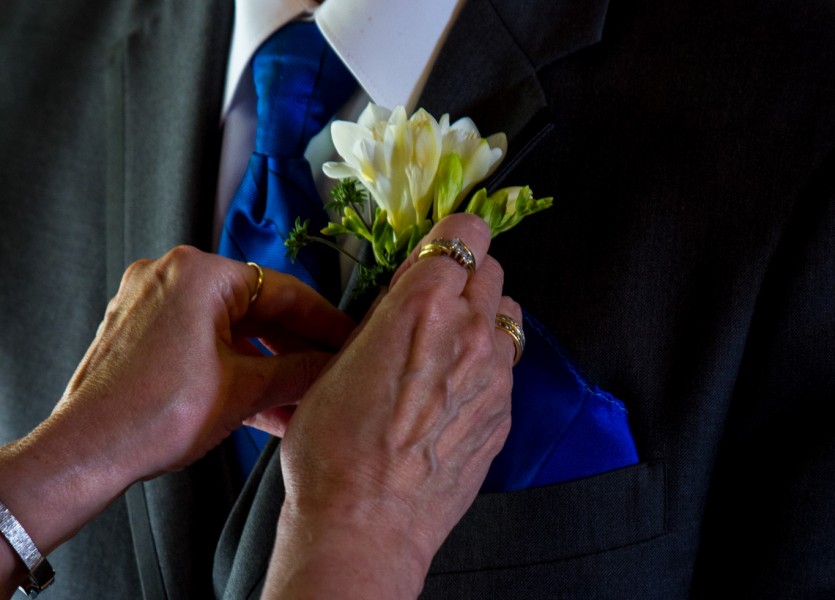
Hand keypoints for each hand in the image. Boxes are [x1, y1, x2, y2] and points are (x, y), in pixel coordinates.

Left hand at [0, 247, 352, 560]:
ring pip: (231, 330)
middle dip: (295, 349)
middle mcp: (173, 275)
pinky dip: (234, 369)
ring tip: (303, 400)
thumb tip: (337, 367)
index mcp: (200, 273)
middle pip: (256, 310)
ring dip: (268, 366)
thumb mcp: (244, 391)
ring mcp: (152, 301)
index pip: (284, 292)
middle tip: (332, 372)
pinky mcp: (142, 330)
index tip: (352, 340)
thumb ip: (298, 372)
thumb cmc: (156, 416)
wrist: (84, 453)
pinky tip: (266, 405)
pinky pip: (203, 342)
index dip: (325, 322)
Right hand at [265, 214, 519, 597]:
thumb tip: (406, 290)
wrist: (365, 523)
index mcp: (421, 306)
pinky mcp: (504, 412)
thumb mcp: (340, 360)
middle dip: (466, 275)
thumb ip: (386, 315)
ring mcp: (494, 375)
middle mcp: (468, 332)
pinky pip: (506, 368)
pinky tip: (455, 391)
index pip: (464, 232)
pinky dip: (487, 365)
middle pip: (492, 269)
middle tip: (438, 299)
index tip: (439, 249)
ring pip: (507, 316)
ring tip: (450, 344)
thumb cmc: (335, 450)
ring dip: (484, 317)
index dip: (451, 236)